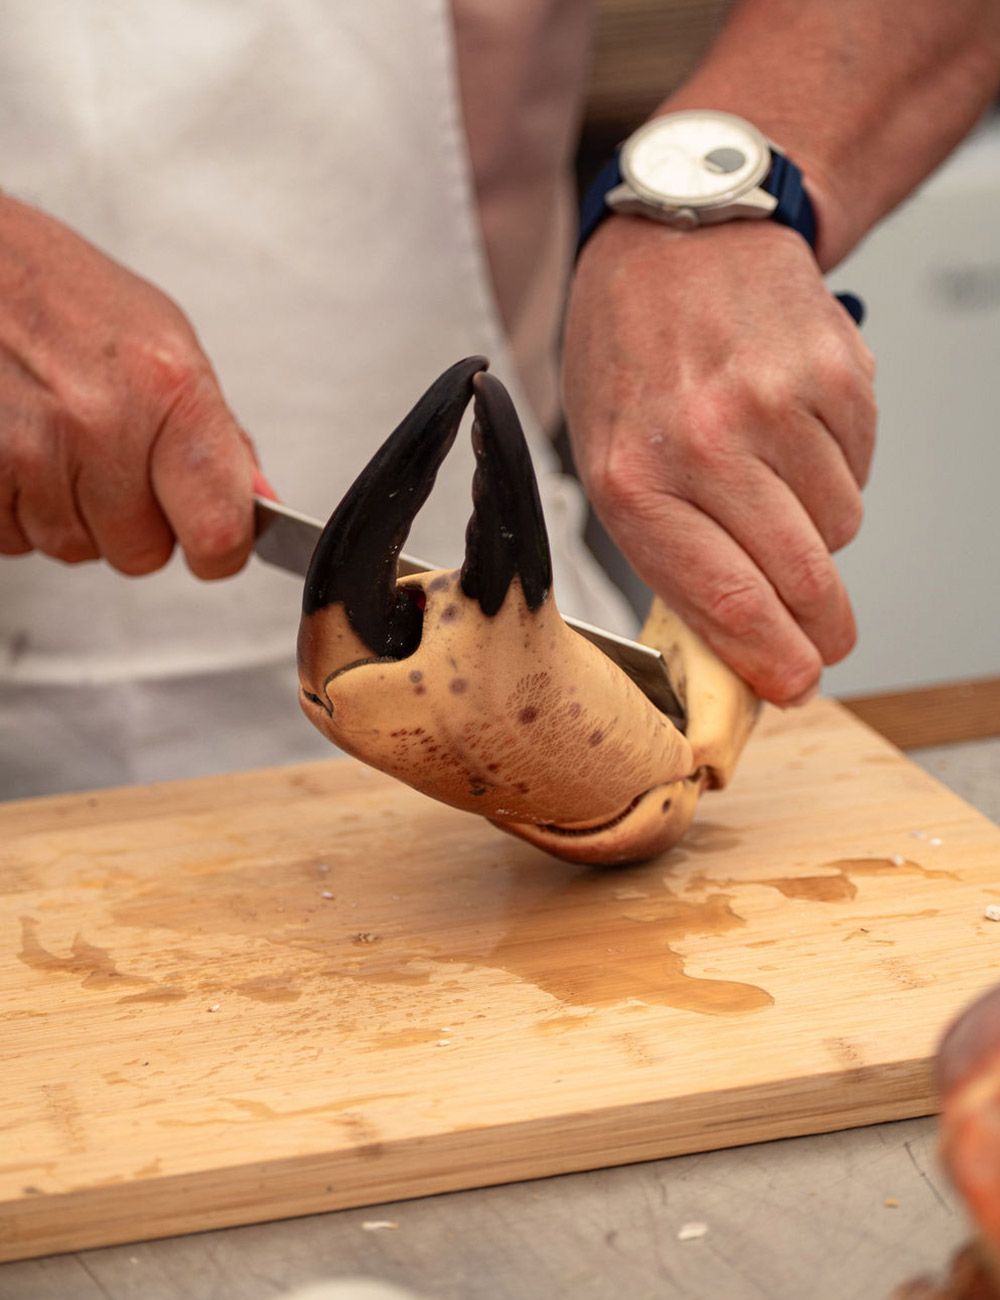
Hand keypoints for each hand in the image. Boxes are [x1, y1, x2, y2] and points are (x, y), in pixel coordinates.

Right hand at [0, 194, 263, 578]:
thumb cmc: (54, 290)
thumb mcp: (160, 338)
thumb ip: (214, 431)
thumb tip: (256, 501)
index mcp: (166, 387)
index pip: (219, 528)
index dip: (220, 550)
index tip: (214, 544)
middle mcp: (103, 422)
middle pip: (142, 552)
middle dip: (130, 522)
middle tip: (106, 457)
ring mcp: (32, 450)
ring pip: (74, 549)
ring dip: (66, 511)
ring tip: (52, 438)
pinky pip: (13, 539)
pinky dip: (14, 507)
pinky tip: (14, 448)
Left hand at [562, 215, 876, 704]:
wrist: (678, 235)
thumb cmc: (630, 353)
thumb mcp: (610, 457)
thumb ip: (667, 548)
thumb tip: (736, 637)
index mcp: (632, 478)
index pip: (723, 600)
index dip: (772, 659)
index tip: (795, 684)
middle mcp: (704, 443)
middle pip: (801, 578)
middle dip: (821, 626)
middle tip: (824, 636)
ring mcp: (775, 404)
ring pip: (838, 527)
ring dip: (817, 527)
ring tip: (771, 475)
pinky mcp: (834, 371)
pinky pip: (861, 468)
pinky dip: (836, 468)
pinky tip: (792, 428)